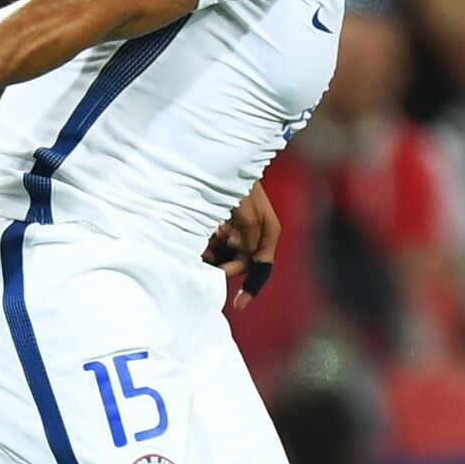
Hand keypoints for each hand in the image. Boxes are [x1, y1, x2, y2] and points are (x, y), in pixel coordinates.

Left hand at [202, 180, 280, 310]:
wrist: (218, 158)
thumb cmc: (236, 181)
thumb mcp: (244, 210)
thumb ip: (249, 237)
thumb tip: (246, 257)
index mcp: (268, 231)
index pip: (262, 267)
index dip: (252, 288)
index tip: (238, 305)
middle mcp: (257, 232)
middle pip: (242, 264)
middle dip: (224, 267)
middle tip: (203, 266)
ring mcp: (240, 228)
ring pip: (227, 255)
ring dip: (213, 257)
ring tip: (197, 248)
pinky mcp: (225, 223)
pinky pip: (217, 244)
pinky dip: (207, 246)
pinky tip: (197, 239)